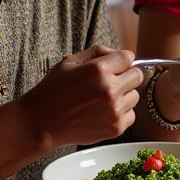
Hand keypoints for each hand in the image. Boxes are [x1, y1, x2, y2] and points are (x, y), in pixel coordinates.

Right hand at [21, 45, 142, 147]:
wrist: (41, 123)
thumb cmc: (54, 90)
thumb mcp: (70, 62)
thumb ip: (98, 52)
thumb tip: (119, 53)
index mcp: (98, 70)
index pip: (128, 57)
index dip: (120, 61)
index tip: (112, 67)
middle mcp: (110, 89)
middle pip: (137, 76)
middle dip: (125, 76)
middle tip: (108, 83)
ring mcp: (114, 110)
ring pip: (135, 96)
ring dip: (123, 96)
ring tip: (102, 99)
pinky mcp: (116, 127)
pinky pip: (131, 114)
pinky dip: (120, 113)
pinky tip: (102, 112)